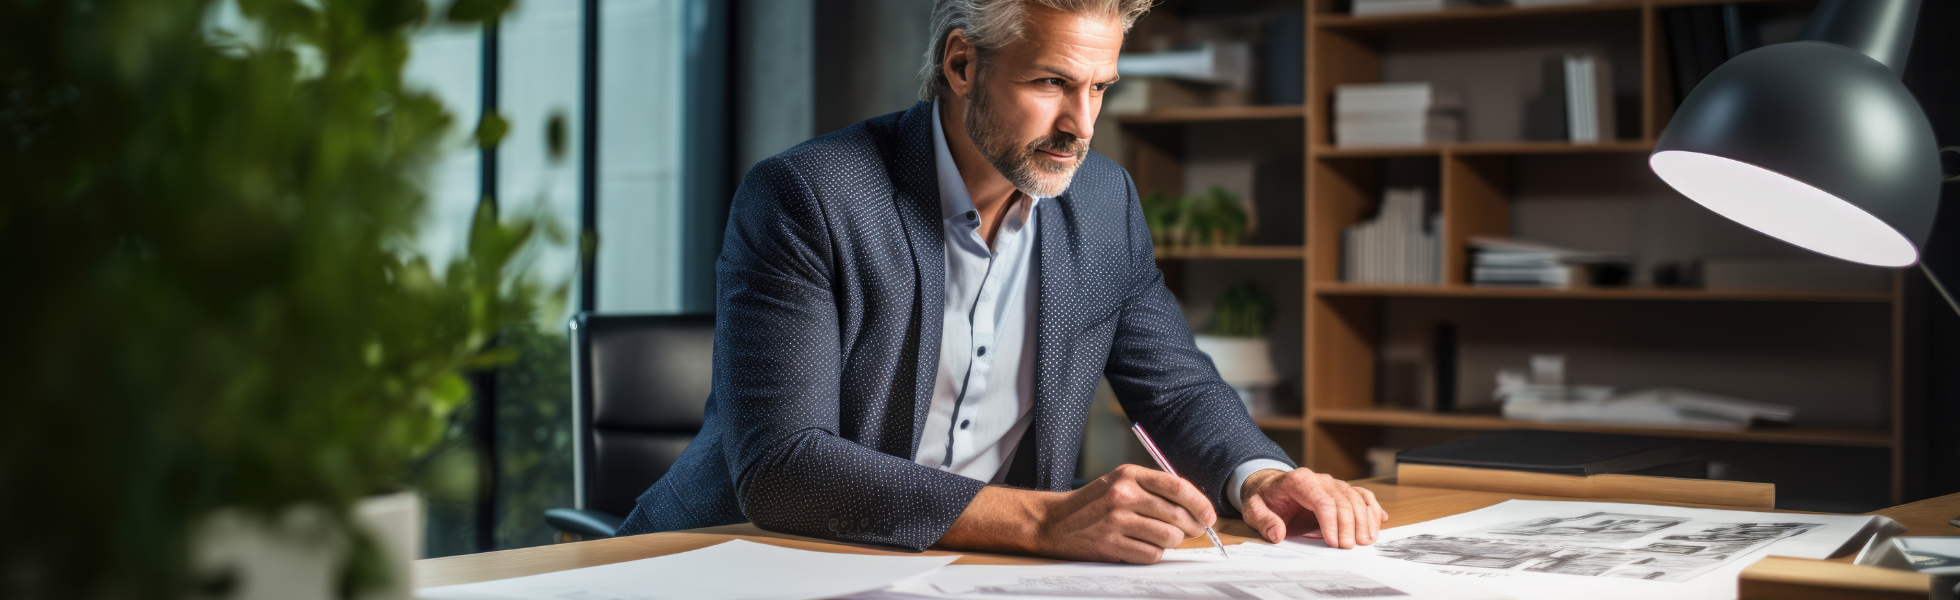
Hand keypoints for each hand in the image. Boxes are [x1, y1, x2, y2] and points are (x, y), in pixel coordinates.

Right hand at [1031, 464, 1218, 562]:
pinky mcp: (1111, 545)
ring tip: (1160, 538)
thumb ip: (1154, 489)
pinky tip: (1142, 547)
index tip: (1209, 516)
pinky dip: (1153, 554)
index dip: (1200, 503)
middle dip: (1192, 527)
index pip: (1177, 487)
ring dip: (1172, 542)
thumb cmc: (1094, 504)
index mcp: (1128, 474)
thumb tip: (1196, 507)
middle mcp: (1123, 495)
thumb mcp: (1120, 482)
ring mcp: (1116, 521)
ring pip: (1169, 537)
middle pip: (1178, 515)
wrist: (1054, 522)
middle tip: (1191, 531)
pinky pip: (1152, 555)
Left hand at [1239, 469, 1386, 548]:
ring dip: (1364, 519)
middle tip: (1349, 547)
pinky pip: (1361, 495)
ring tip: (1366, 540)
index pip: (1322, 500)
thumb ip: (1264, 521)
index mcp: (1299, 481)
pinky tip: (1379, 521)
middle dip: (1349, 525)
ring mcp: (1333, 483)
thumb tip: (1277, 534)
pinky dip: (1372, 507)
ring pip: (1356, 497)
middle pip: (1342, 500)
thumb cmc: (1265, 498)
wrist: (1269, 486)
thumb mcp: (1254, 509)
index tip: (1334, 543)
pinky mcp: (1341, 490)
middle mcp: (1320, 479)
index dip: (1331, 522)